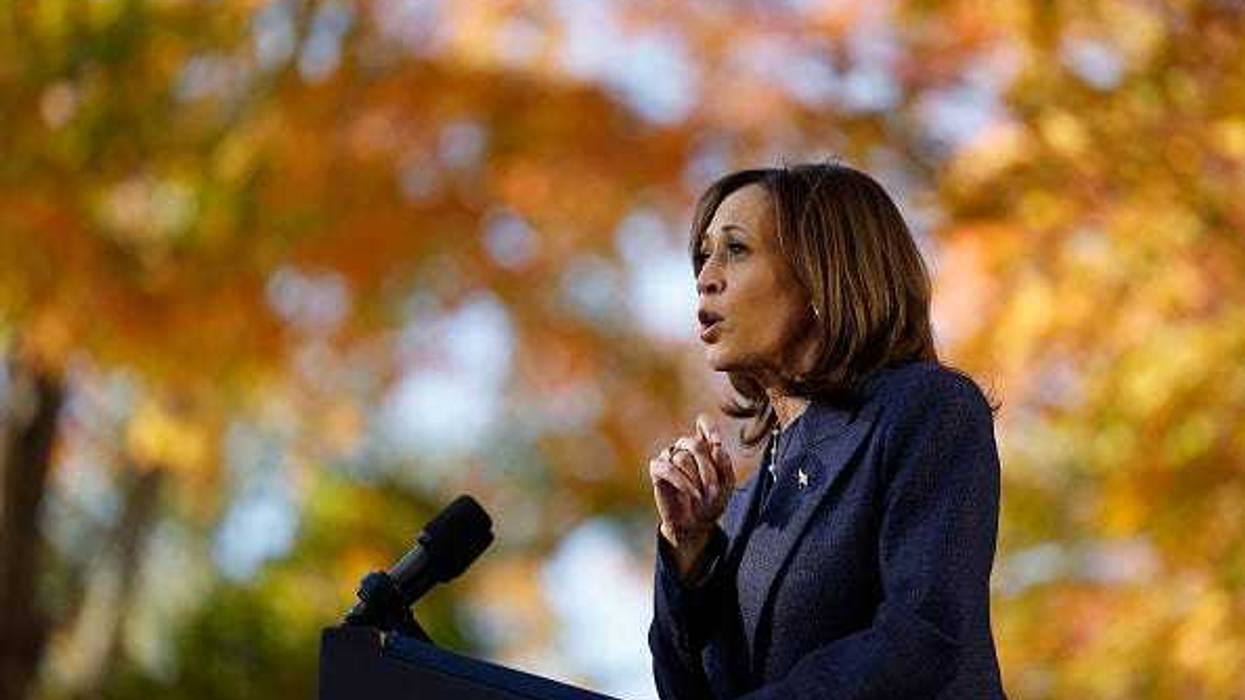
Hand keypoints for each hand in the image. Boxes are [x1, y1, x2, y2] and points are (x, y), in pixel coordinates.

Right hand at [649, 413, 734, 553]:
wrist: (696, 524)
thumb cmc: (712, 501)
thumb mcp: (726, 485)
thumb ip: (725, 465)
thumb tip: (717, 447)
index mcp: (705, 446)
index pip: (704, 422)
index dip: (710, 428)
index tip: (718, 443)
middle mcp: (685, 447)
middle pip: (695, 444)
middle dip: (707, 468)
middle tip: (713, 490)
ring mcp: (670, 457)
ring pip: (682, 457)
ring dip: (695, 479)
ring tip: (702, 496)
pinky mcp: (657, 470)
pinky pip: (666, 468)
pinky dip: (681, 482)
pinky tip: (692, 494)